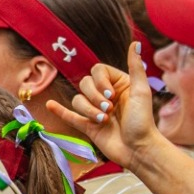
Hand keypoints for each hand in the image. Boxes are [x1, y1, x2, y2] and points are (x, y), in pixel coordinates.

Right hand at [45, 42, 158, 167]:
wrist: (139, 150)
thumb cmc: (143, 121)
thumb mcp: (141, 91)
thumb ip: (135, 67)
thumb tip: (135, 43)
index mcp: (118, 84)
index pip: (97, 71)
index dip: (99, 81)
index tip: (111, 94)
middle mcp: (105, 96)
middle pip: (84, 84)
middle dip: (94, 97)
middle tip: (109, 109)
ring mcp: (95, 111)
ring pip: (77, 101)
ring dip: (88, 110)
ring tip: (103, 121)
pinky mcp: (87, 127)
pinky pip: (69, 116)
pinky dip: (59, 111)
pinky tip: (50, 105)